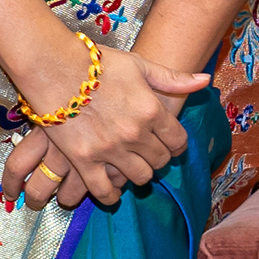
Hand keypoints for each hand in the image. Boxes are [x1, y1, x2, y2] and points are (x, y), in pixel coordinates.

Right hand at [3, 43, 202, 209]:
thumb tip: (204, 81)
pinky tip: (112, 191)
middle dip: (157, 159)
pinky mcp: (84, 160)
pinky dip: (111, 195)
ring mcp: (110, 149)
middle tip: (148, 154)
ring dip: (138, 174)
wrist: (54, 66)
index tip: (169, 145)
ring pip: (138, 177)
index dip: (176, 145)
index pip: (178, 141)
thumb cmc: (97, 63)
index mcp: (152, 111)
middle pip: (159, 161)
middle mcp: (135, 134)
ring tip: (130, 167)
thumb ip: (172, 78)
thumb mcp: (140, 65)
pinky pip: (104, 190)